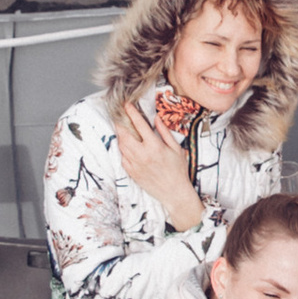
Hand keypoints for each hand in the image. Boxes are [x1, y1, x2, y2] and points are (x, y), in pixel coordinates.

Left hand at [115, 97, 202, 228]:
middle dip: (120, 123)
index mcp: (154, 146)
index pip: (139, 125)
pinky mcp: (131, 172)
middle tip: (119, 116)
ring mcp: (135, 164)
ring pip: (121, 145)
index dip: (132, 113)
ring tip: (122, 129)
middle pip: (124, 134)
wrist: (174, 192)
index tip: (126, 105)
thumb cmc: (178, 170)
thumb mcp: (176, 149)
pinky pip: (122, 157)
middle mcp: (142, 154)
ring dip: (120, 135)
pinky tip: (127, 146)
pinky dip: (123, 149)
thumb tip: (156, 118)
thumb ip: (164, 132)